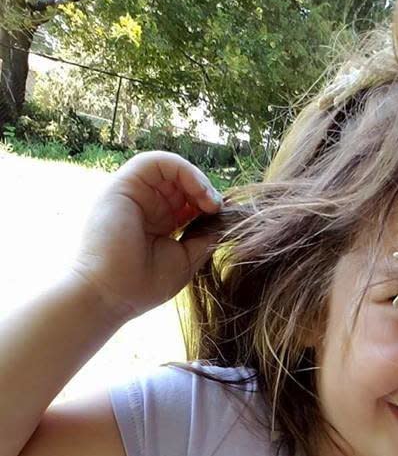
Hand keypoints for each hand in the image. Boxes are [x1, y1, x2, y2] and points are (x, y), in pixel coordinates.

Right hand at [71, 151, 223, 321]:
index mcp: (159, 222)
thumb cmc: (145, 284)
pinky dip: (183, 169)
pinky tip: (198, 189)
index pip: (188, 200)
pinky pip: (157, 161)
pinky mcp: (124, 184)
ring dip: (197, 179)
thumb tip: (226, 219)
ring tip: (209, 200)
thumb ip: (204, 236)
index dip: (207, 203)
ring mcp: (134, 193)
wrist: (113, 294)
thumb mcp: (186, 257)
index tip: (220, 219)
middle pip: (182, 182)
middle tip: (217, 209)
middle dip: (205, 191)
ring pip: (171, 168)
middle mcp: (146, 205)